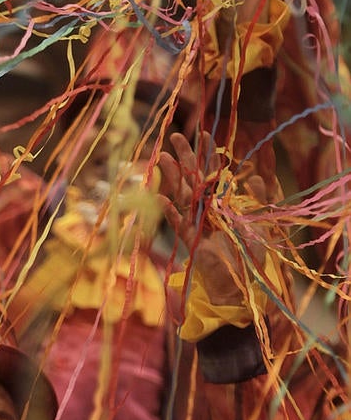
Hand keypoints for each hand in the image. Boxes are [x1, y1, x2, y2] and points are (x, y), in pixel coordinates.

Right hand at [159, 131, 268, 307]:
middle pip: (194, 179)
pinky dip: (169, 212)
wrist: (240, 285)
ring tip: (164, 159)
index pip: (215, 173)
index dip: (209, 154)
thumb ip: (257, 201)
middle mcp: (209, 210)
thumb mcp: (259, 225)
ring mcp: (197, 224)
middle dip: (185, 157)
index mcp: (225, 204)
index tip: (203, 134)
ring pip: (182, 195)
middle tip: (175, 136)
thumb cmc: (250, 258)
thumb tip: (257, 177)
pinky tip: (160, 197)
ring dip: (173, 177)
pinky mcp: (190, 240)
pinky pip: (177, 222)